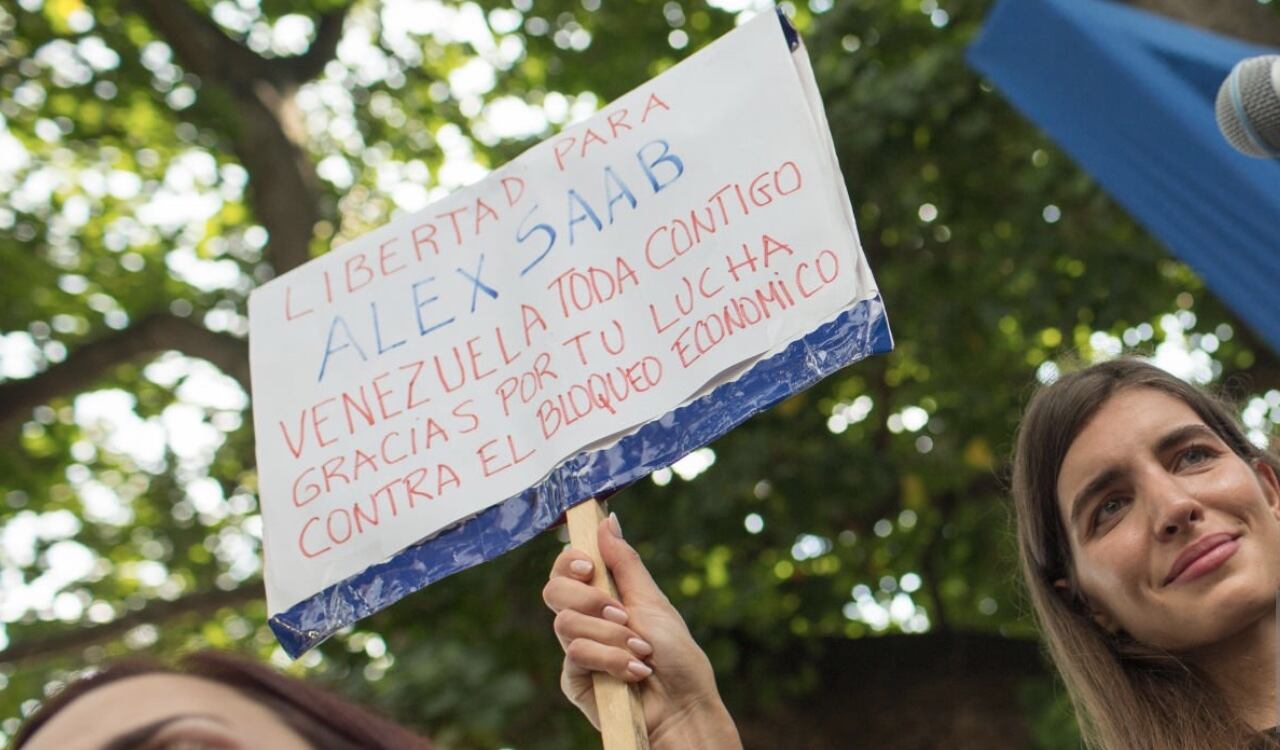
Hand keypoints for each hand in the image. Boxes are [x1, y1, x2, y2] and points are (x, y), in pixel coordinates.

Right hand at [543, 514, 741, 749]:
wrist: (684, 705)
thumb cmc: (677, 656)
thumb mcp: (653, 601)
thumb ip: (625, 563)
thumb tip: (607, 520)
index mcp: (603, 597)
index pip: (566, 570)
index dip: (568, 561)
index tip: (587, 565)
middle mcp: (586, 621)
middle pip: (554, 591)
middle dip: (590, 599)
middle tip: (622, 614)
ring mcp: (579, 651)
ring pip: (566, 624)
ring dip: (611, 635)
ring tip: (641, 651)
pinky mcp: (575, 681)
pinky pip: (575, 655)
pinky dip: (610, 659)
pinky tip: (634, 671)